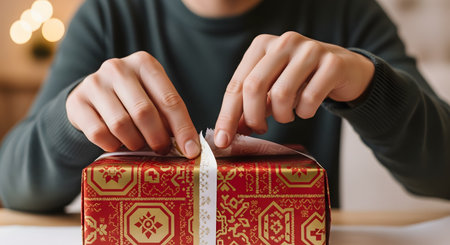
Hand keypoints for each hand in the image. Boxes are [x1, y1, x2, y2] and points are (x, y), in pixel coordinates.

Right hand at [66, 51, 199, 157]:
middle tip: (162, 150)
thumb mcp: (153, 98)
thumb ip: (170, 117)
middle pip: (144, 112)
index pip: (169, 99)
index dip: (182, 128)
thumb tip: (190, 147)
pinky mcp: (76, 101)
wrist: (92, 96)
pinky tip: (117, 144)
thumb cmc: (132, 99)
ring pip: (121, 124)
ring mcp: (94, 83)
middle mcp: (118, 68)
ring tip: (139, 146)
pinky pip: (99, 133)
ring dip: (135, 142)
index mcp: (144, 63)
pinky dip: (112, 145)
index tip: (190, 151)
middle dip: (157, 138)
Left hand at [214, 32, 374, 147]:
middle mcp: (284, 42)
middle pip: (254, 86)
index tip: (223, 140)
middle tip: (260, 129)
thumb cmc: (301, 81)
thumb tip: (227, 133)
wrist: (345, 70)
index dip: (227, 115)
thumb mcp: (272, 89)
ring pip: (281, 94)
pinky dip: (305, 112)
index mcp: (262, 45)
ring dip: (282, 115)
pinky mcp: (332, 63)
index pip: (237, 84)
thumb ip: (250, 106)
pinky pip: (309, 99)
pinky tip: (306, 109)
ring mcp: (310, 50)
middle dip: (252, 117)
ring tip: (287, 116)